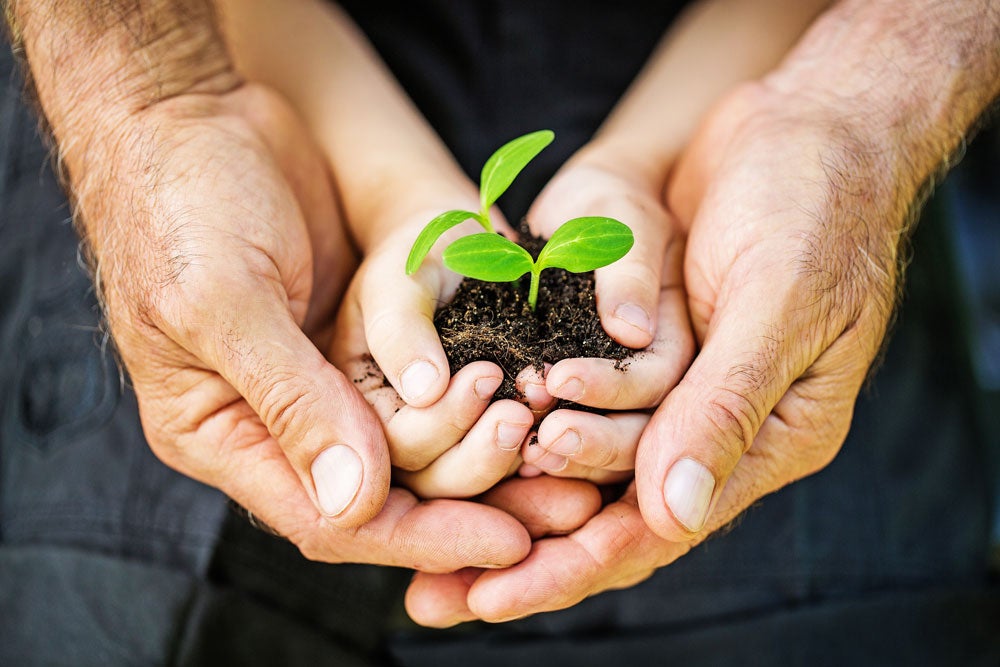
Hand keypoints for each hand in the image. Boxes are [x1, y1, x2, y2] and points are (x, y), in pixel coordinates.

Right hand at [85, 83, 530, 568]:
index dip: (419, 539)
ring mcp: (318, 378)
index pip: (329, 519)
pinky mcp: (355, 337)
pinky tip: (531, 404)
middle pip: (383, 496)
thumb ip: (290, 400)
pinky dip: (474, 403)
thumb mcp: (223, 301)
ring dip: (485, 458)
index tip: (504, 544)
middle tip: (560, 507)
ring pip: (413, 450)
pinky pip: (422, 390)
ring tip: (561, 459)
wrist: (192, 113)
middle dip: (470, 506)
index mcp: (221, 433)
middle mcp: (274, 421)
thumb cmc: (180, 202)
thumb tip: (356, 504)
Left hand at [405, 81, 903, 621]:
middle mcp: (719, 422)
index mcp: (773, 435)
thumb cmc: (816, 202)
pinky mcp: (643, 339)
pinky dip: (530, 413)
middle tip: (443, 575)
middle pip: (614, 505)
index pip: (664, 525)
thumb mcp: (781, 302)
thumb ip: (727, 406)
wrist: (804, 122)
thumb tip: (674, 514)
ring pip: (588, 451)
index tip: (492, 596)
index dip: (575, 565)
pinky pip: (579, 391)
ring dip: (520, 475)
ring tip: (443, 504)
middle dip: (528, 543)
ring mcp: (679, 379)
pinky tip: (476, 430)